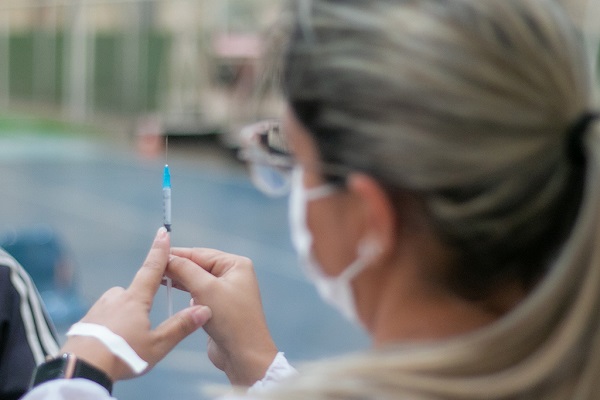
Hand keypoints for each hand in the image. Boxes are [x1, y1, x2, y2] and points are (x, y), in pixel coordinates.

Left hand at [61, 227, 212, 380]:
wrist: (80, 369)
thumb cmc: (122, 356)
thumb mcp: (157, 345)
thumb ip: (180, 326)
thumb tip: (204, 309)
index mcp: (135, 300)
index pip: (151, 269)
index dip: (159, 250)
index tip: (163, 232)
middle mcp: (115, 298)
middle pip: (134, 292)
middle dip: (141, 304)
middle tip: (141, 331)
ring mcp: (97, 309)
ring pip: (117, 305)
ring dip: (124, 317)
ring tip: (125, 341)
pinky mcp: (85, 322)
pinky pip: (102, 318)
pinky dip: (109, 327)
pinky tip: (110, 344)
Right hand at [168, 247, 277, 386]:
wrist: (244, 354)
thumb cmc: (230, 318)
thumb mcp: (205, 289)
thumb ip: (185, 270)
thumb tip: (167, 257)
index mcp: (236, 265)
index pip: (200, 253)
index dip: (177, 254)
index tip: (155, 255)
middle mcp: (233, 275)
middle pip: (199, 265)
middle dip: (178, 267)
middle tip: (153, 268)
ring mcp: (227, 291)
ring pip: (198, 280)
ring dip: (181, 280)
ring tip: (160, 279)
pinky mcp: (220, 307)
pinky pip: (200, 294)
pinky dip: (187, 293)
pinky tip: (173, 292)